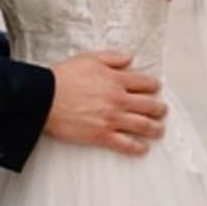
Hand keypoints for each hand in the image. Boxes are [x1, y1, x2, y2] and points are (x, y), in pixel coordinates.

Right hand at [45, 51, 166, 155]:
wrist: (44, 98)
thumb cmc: (63, 78)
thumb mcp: (88, 58)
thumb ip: (112, 58)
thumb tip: (129, 58)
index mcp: (116, 79)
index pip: (146, 83)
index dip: (154, 86)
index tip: (155, 89)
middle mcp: (118, 99)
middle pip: (150, 105)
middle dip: (159, 109)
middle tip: (161, 111)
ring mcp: (112, 119)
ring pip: (144, 126)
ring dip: (155, 129)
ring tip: (158, 130)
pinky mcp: (102, 135)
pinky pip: (127, 144)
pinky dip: (138, 147)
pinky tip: (142, 148)